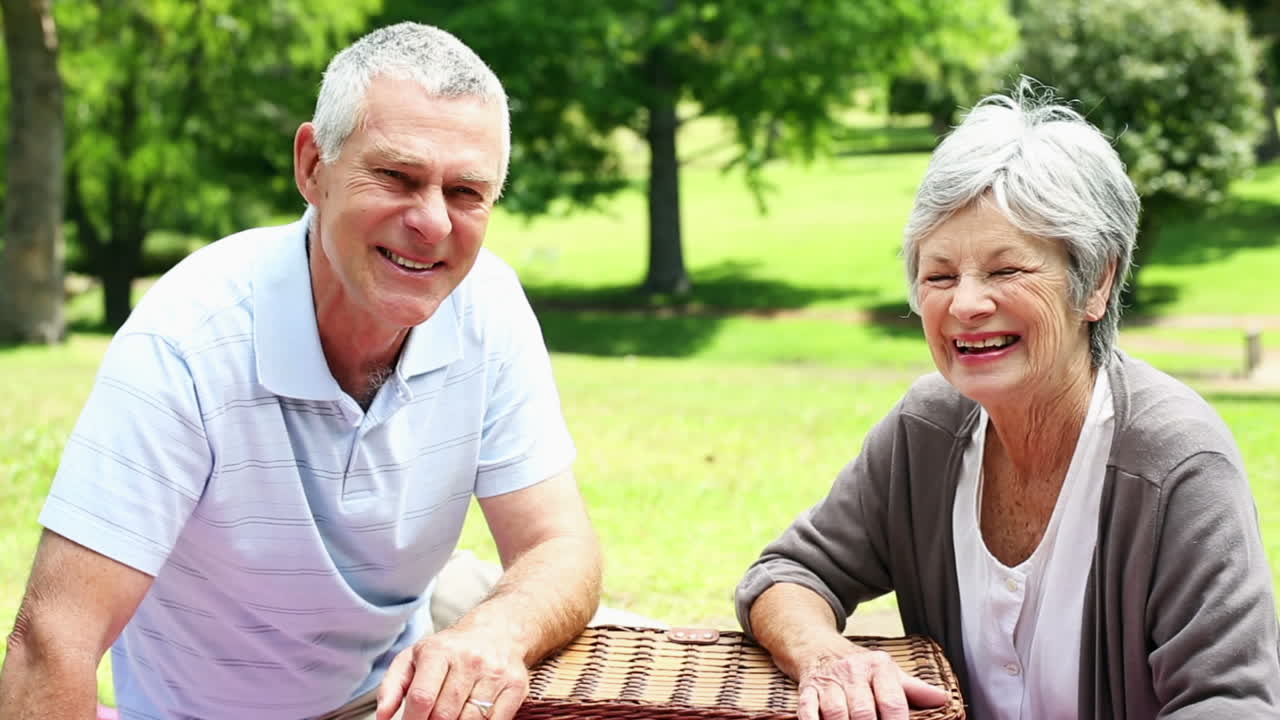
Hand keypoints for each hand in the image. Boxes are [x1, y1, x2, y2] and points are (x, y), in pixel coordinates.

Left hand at [375, 623, 528, 719]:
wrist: (499, 630)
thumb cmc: (450, 650)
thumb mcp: (414, 657)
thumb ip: (392, 686)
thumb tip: (383, 716)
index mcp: (439, 651)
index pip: (422, 697)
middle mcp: (469, 660)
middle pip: (444, 714)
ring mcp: (495, 674)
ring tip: (450, 717)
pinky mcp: (516, 686)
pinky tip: (469, 718)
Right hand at [795, 645, 948, 719]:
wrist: (820, 648)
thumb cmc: (862, 668)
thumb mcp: (890, 673)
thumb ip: (915, 689)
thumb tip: (944, 700)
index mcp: (879, 668)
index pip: (892, 702)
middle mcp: (853, 672)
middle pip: (863, 712)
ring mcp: (829, 682)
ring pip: (836, 713)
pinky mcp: (808, 690)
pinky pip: (808, 711)